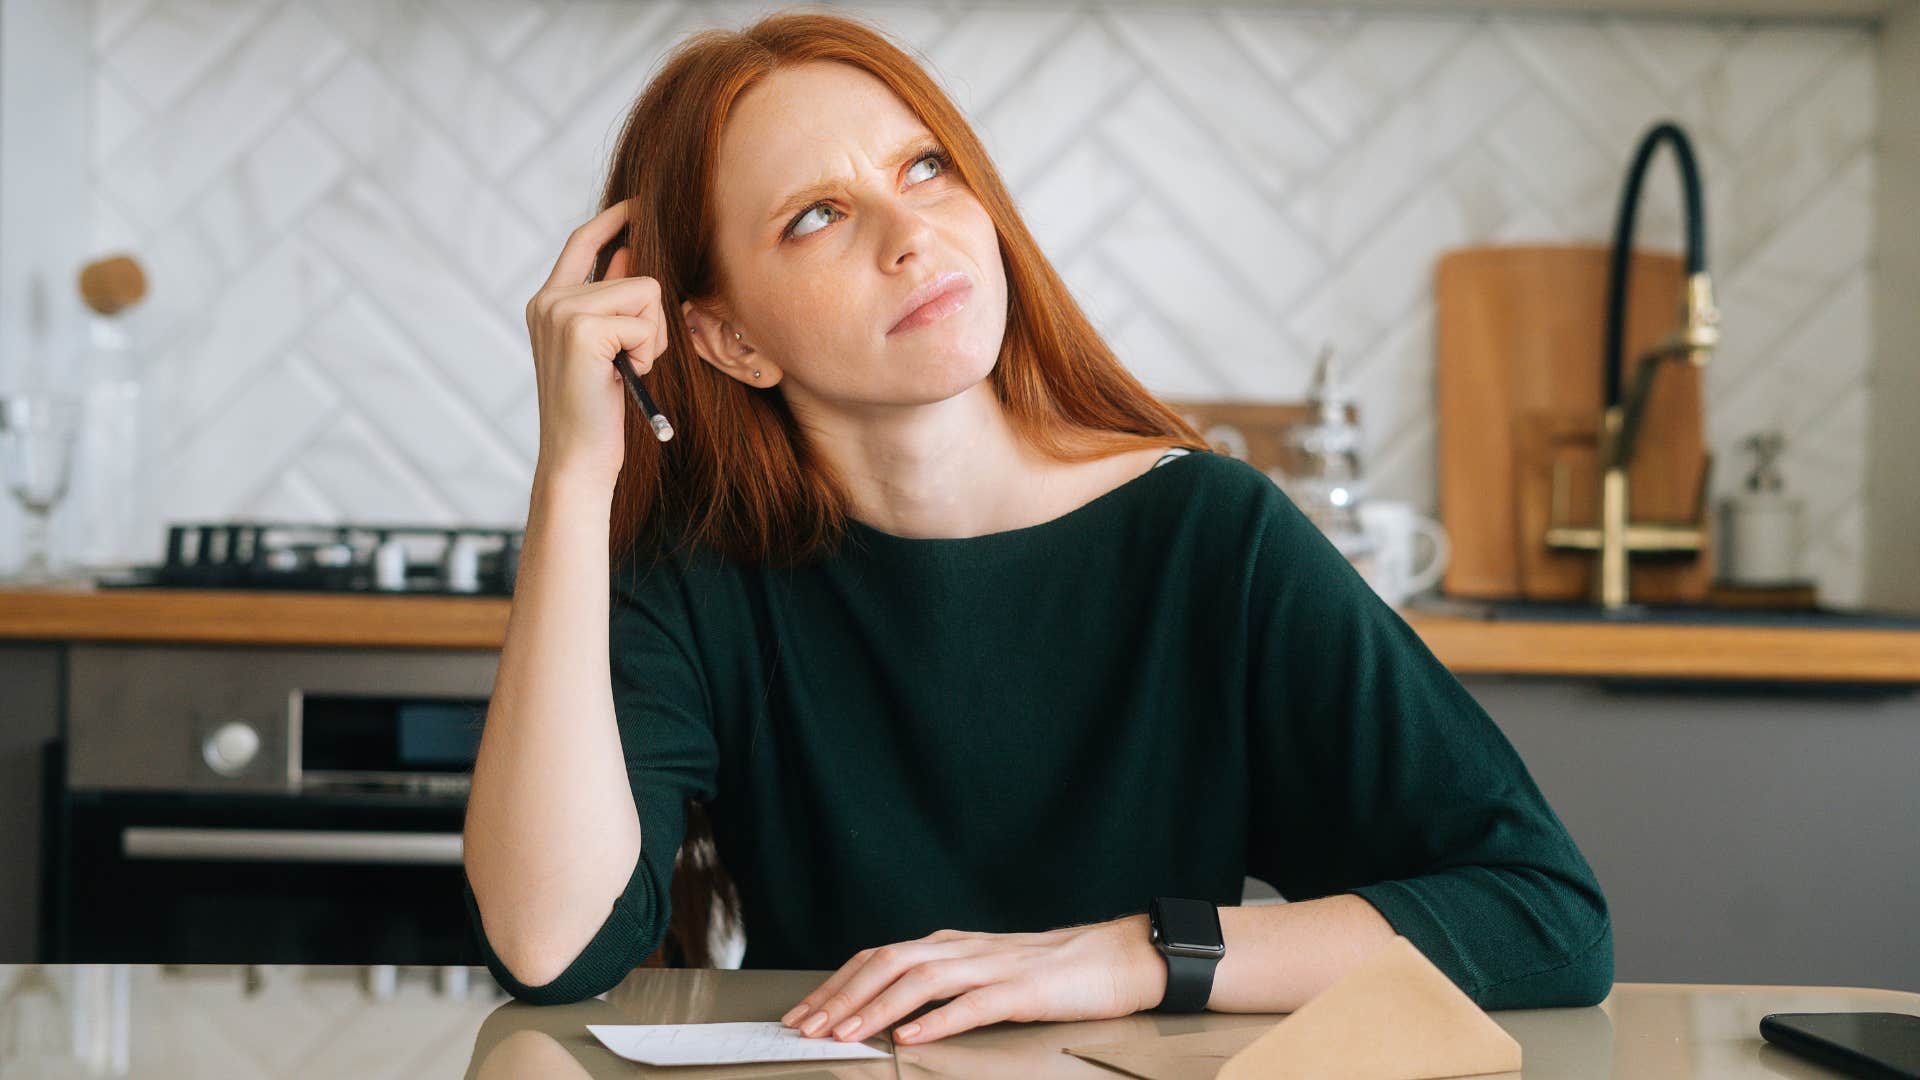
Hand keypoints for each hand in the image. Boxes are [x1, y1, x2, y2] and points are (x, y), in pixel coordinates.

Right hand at [524, 197, 668, 489]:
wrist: (577, 458)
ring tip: (625, 372)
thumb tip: (635, 251)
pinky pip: (646, 320)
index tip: (642, 203)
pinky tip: (624, 378)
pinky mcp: (581, 328)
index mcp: (548, 302)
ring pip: (646, 294)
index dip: (616, 218)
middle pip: (636, 273)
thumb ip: (612, 301)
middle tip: (631, 364)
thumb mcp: (606, 348)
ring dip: (652, 338)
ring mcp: (561, 311)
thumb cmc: (598, 410)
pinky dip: (648, 352)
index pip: (584, 240)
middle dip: (652, 322)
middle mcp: (548, 300)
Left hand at [779, 915, 1167, 1045]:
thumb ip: (942, 986)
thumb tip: (891, 1014)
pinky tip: (911, 1036)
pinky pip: (972, 1004)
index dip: (836, 984)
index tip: (804, 1014)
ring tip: (845, 1033)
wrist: (1115, 958)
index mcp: (948, 944)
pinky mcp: (1022, 989)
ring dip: (877, 1008)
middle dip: (842, 996)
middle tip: (807, 1027)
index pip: (878, 958)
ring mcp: (991, 966)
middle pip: (887, 963)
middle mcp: (961, 948)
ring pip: (920, 981)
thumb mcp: (984, 973)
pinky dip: (937, 1020)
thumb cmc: (1050, 973)